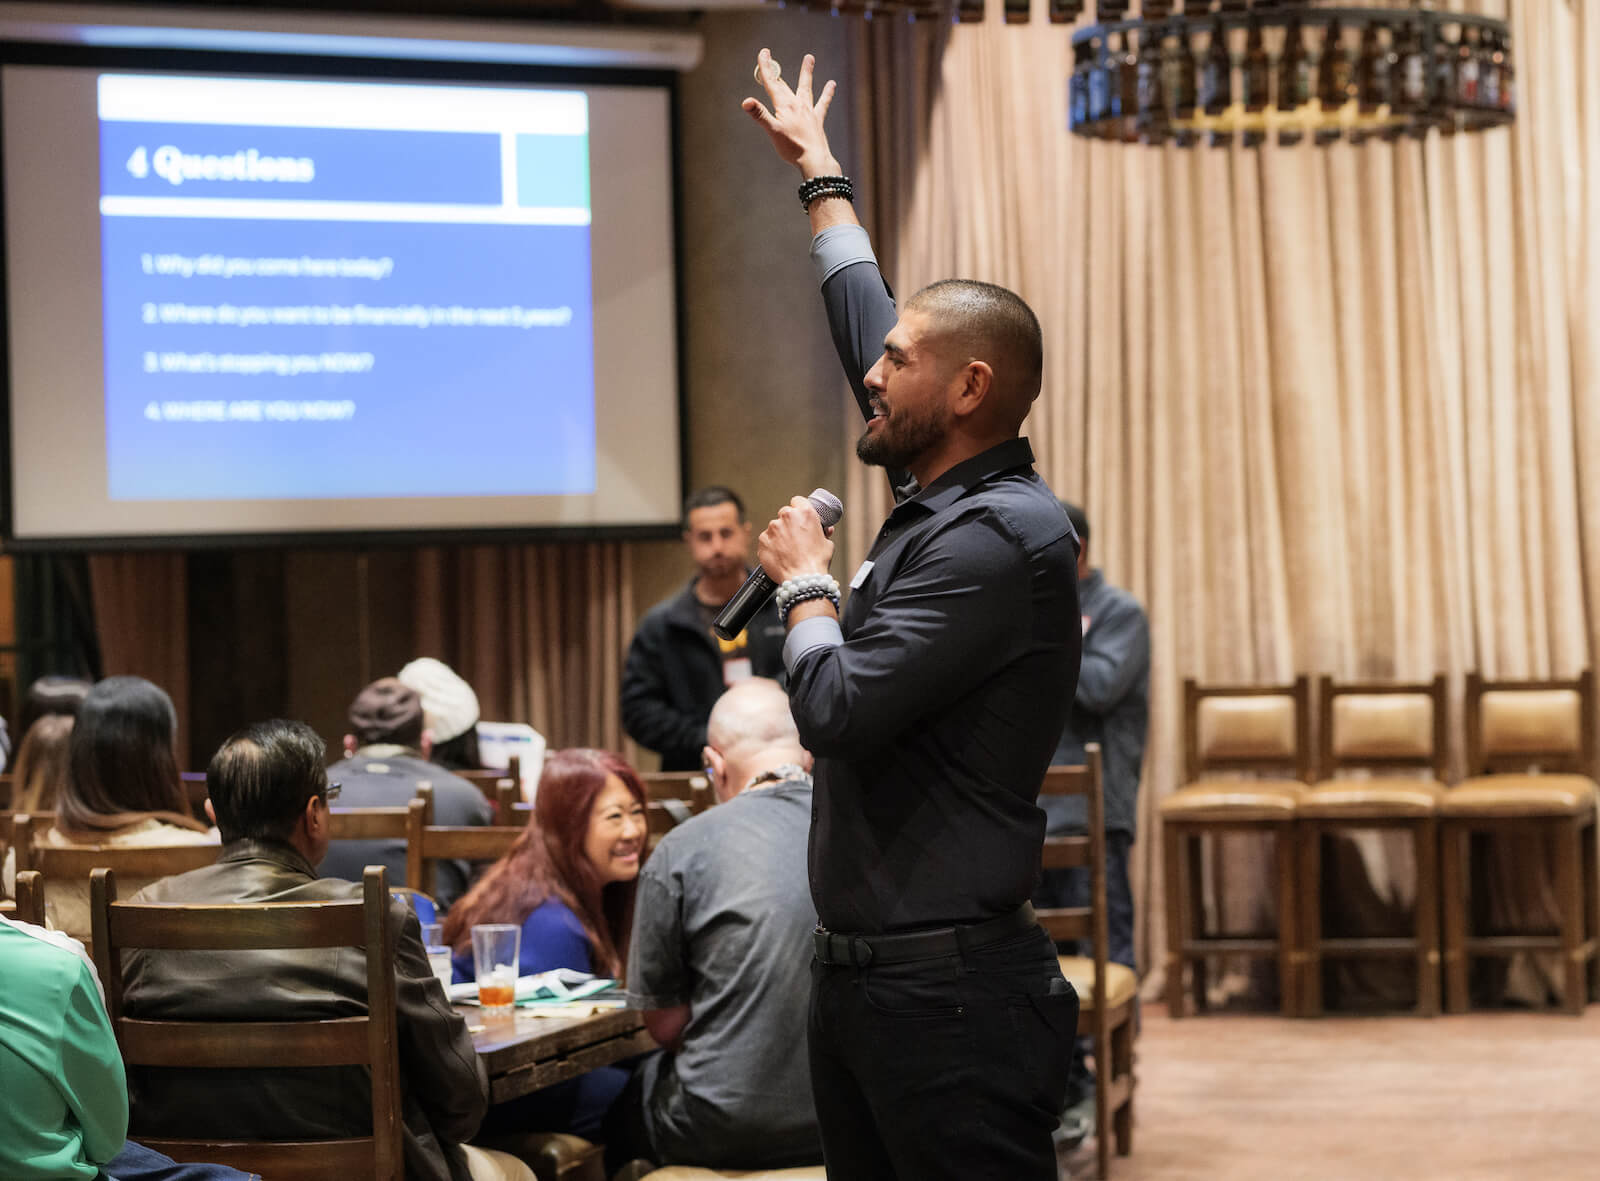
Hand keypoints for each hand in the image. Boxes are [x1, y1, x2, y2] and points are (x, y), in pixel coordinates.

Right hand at [742, 50, 839, 178]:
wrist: (814, 159)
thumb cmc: (792, 148)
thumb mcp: (773, 131)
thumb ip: (760, 114)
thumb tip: (746, 101)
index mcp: (785, 106)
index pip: (772, 83)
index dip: (766, 68)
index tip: (763, 52)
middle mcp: (797, 105)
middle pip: (784, 85)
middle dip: (775, 72)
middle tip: (770, 58)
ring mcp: (808, 111)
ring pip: (806, 88)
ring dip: (806, 73)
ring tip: (809, 57)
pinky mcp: (817, 120)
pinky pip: (822, 103)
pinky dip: (827, 94)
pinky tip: (832, 84)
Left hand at [758, 496, 835, 584]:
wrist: (802, 578)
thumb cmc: (816, 562)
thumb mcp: (827, 543)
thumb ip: (823, 532)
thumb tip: (825, 530)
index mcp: (804, 512)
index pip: (797, 501)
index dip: (799, 509)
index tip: (799, 518)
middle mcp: (787, 516)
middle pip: (785, 513)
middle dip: (788, 523)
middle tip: (795, 537)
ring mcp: (773, 528)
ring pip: (775, 527)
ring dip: (779, 535)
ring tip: (788, 550)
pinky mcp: (763, 540)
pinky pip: (766, 540)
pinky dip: (771, 546)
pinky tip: (779, 555)